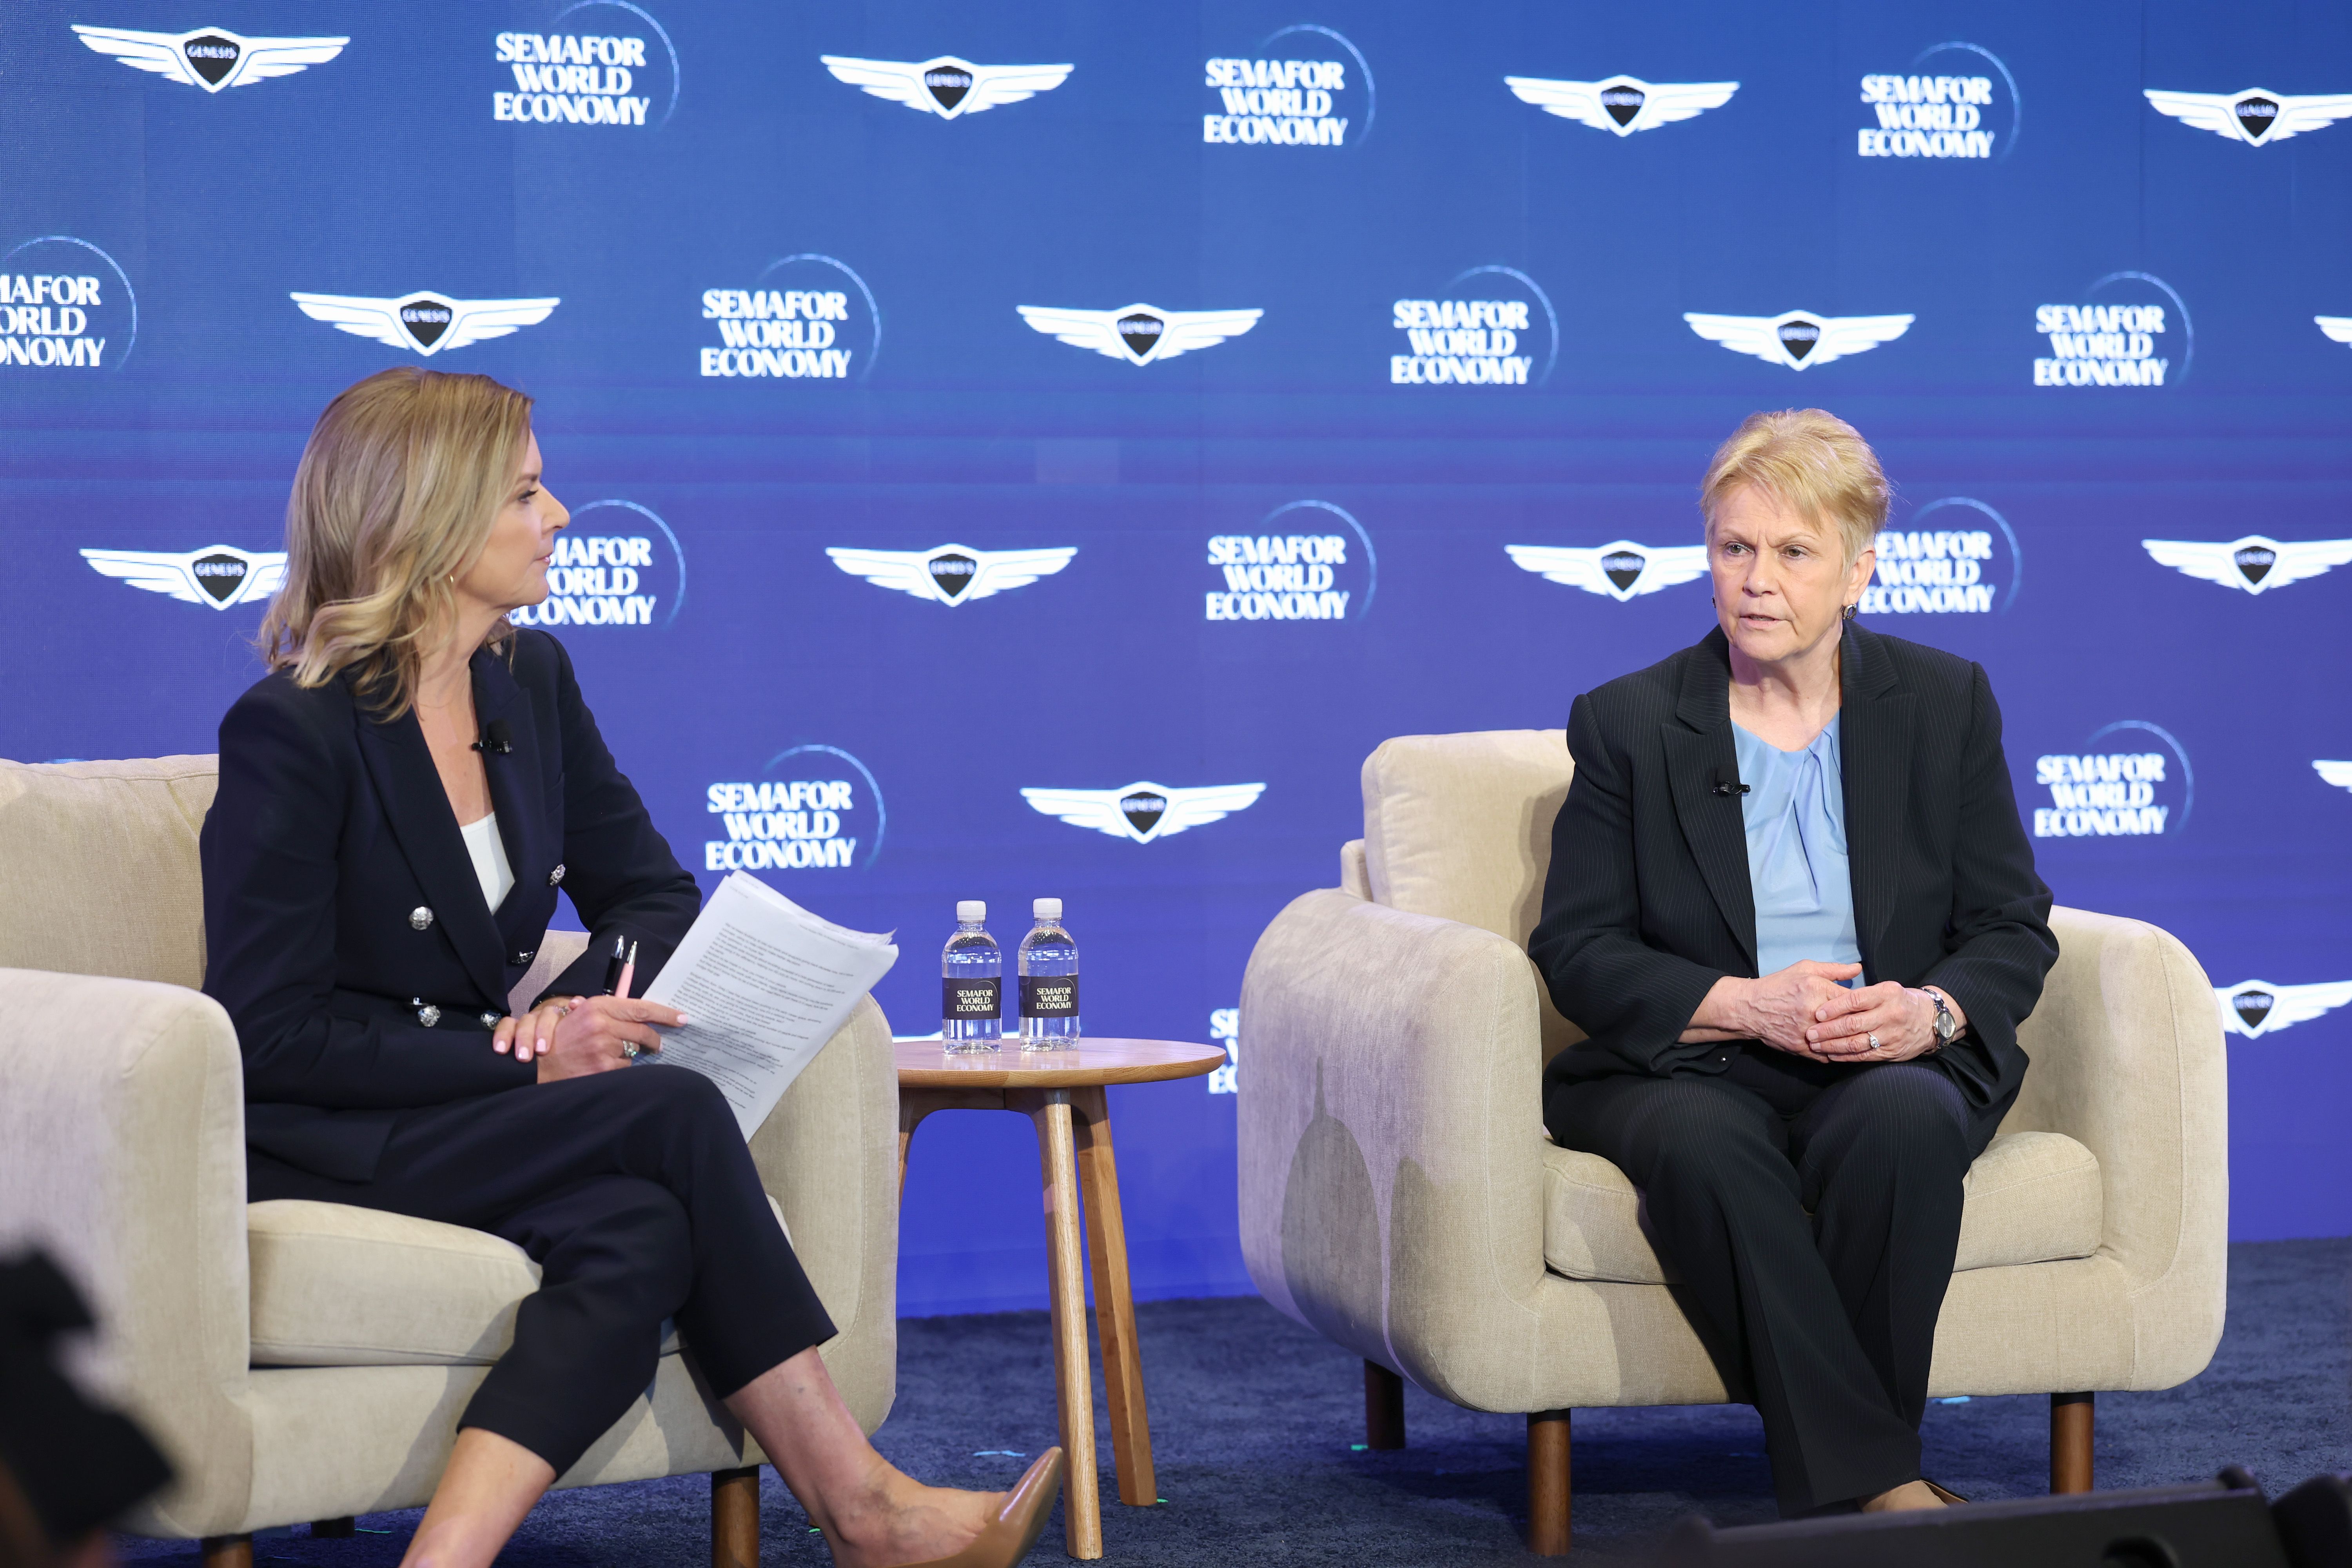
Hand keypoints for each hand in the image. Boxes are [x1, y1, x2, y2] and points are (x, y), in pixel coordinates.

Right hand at [494, 995, 685, 1080]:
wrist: (535, 1066)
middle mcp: (603, 1024)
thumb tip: (635, 1015)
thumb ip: (605, 1012)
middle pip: (643, 1031)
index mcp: (598, 1006)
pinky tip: (605, 1067)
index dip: (665, 1014)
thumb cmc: (557, 1040)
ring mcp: (604, 1048)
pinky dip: (620, 1068)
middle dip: (655, 1039)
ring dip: (631, 1055)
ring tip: (613, 1056)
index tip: (681, 1017)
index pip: (641, 1008)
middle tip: (659, 1045)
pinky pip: (624, 1068)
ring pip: (634, 1051)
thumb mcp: (579, 1016)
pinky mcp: (603, 1068)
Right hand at [1683, 962, 1862, 1054]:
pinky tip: (1842, 1049)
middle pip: (1850, 1022)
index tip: (1870, 1006)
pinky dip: (1836, 1053)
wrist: (1749, 1008)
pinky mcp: (1801, 1048)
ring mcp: (1807, 1033)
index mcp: (1817, 990)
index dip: (1865, 1004)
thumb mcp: (1805, 969)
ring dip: (1851, 1041)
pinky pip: (1827, 1055)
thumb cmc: (1778, 986)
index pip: (1853, 1000)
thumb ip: (1834, 970)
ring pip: (1840, 1042)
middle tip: (1871, 1023)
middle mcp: (1813, 1012)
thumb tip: (1858, 969)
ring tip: (1860, 1038)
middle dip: (1861, 1023)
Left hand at [1806, 983, 1936, 1062]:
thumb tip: (1831, 992)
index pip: (1855, 1000)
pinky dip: (1845, 1056)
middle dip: (1828, 1030)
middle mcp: (1890, 1014)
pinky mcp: (1891, 1051)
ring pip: (1856, 1043)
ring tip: (1815, 1045)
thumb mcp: (1887, 988)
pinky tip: (1831, 1055)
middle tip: (1810, 1033)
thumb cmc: (1901, 1001)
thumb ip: (1862, 993)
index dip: (1833, 1007)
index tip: (1817, 1013)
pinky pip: (1864, 1056)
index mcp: (1887, 994)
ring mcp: (1891, 1035)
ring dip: (1832, 1045)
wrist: (1931, 1020)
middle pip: (1853, 1024)